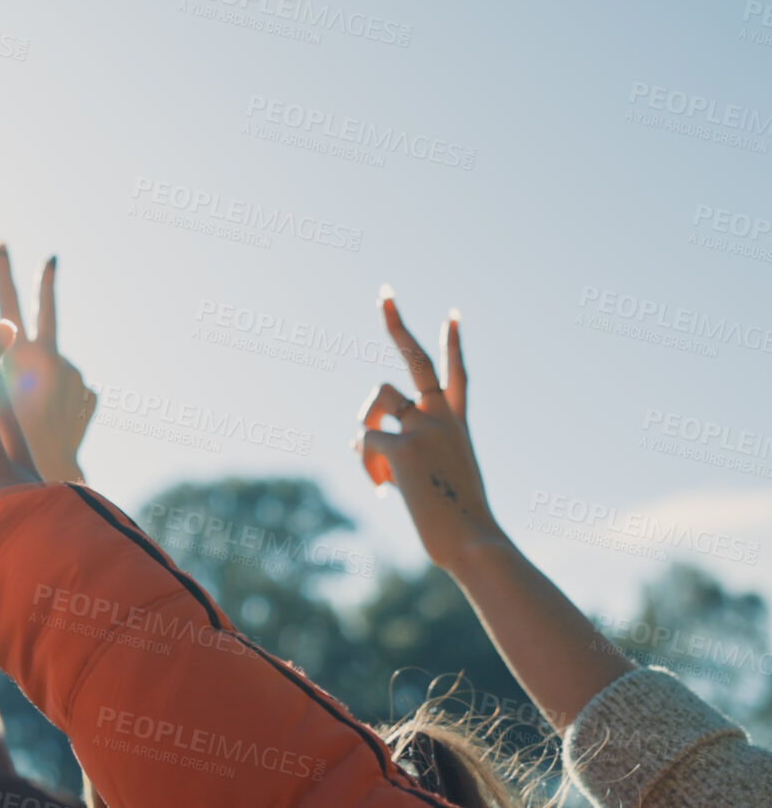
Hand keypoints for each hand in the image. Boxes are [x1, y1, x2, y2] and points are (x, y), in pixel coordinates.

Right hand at [0, 246, 93, 482]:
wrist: (57, 482)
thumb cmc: (10, 452)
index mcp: (28, 356)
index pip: (8, 305)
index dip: (3, 273)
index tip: (2, 246)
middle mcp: (57, 360)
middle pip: (47, 312)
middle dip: (44, 284)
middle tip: (48, 258)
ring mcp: (76, 376)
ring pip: (48, 366)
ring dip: (37, 382)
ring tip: (27, 414)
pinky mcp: (86, 394)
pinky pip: (64, 388)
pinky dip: (52, 399)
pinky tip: (46, 423)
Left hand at [353, 290, 501, 569]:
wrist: (472, 542)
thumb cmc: (454, 520)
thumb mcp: (431, 477)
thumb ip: (405, 452)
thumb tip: (364, 448)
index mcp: (456, 425)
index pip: (455, 376)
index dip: (453, 346)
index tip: (452, 315)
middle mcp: (442, 417)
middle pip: (416, 361)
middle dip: (398, 324)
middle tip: (385, 294)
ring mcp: (424, 426)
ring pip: (376, 398)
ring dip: (366, 424)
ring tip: (381, 469)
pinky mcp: (403, 444)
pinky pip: (365, 440)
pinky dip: (368, 465)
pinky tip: (384, 489)